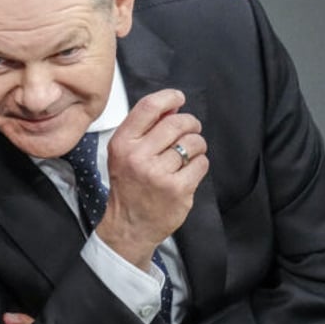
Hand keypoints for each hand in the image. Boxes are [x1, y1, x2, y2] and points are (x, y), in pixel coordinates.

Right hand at [97, 89, 207, 269]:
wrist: (129, 226)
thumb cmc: (128, 186)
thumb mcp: (124, 153)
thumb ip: (144, 128)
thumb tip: (172, 106)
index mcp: (123, 144)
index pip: (148, 108)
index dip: (169, 97)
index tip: (179, 98)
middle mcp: (139, 157)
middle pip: (177, 123)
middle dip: (190, 123)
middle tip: (191, 130)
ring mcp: (159, 174)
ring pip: (193, 143)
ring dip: (196, 146)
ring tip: (189, 154)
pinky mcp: (178, 189)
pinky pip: (201, 164)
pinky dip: (199, 164)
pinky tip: (188, 171)